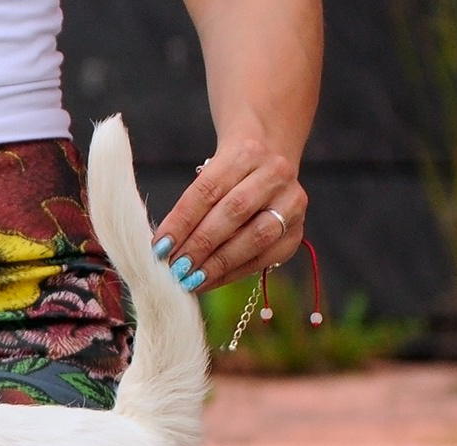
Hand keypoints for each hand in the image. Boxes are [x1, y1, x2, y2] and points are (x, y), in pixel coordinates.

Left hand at [150, 136, 306, 292]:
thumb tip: (164, 250)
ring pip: (256, 236)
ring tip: (191, 279)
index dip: (182, 221)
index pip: (208, 190)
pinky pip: (265, 257)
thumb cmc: (228, 176)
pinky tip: (209, 280)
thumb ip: (191, 207)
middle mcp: (275, 173)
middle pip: (234, 211)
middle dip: (200, 244)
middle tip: (175, 268)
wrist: (269, 166)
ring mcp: (292, 202)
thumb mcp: (209, 175)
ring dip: (218, 262)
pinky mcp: (297, 230)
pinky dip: (233, 272)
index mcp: (246, 153)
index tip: (159, 247)